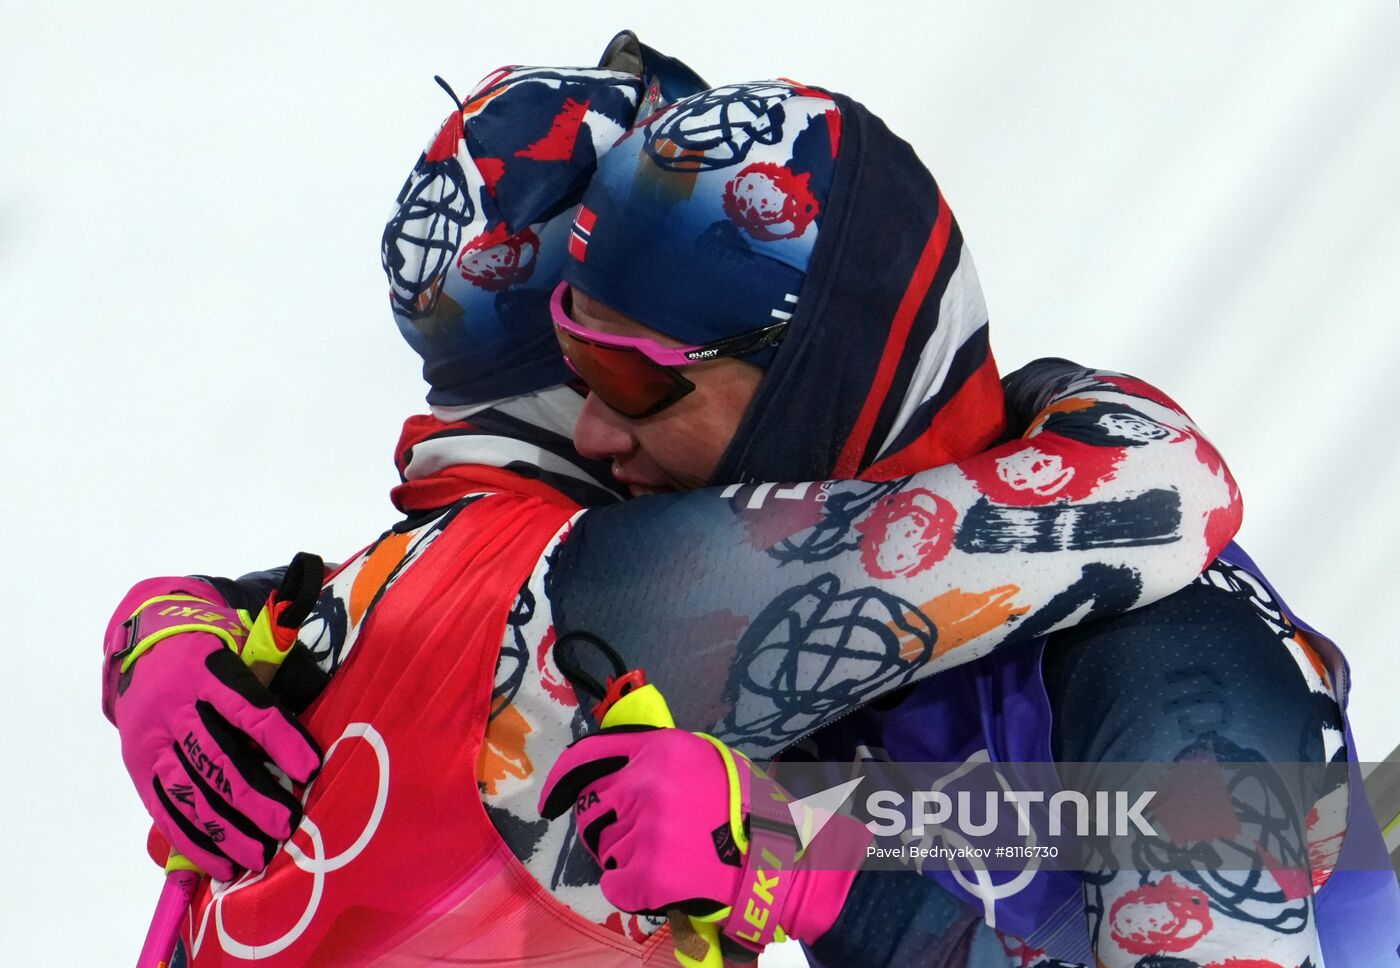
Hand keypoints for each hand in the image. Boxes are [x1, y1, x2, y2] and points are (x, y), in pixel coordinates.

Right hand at [104, 579, 321, 879]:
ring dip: (225, 828)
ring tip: (261, 853)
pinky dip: (193, 841)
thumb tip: (323, 576)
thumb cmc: (216, 643)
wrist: (144, 640)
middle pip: (216, 758)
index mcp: (207, 668)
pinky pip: (164, 810)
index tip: (311, 768)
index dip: (280, 739)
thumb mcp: (247, 629)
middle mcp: (172, 706)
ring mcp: (150, 740)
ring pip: (187, 792)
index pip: (247, 708)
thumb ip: (283, 621)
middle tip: (289, 823)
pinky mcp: (139, 766)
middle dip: (253, 796)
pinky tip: (223, 865)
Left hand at [539, 726, 868, 950]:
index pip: (589, 756)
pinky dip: (633, 891)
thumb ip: (663, 761)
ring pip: (606, 849)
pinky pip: (615, 886)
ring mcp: (646, 829)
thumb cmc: (751, 813)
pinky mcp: (648, 873)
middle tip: (647, 842)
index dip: (562, 780)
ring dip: (628, 859)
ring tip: (670, 861)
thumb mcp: (707, 764)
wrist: (782, 864)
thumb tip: (617, 770)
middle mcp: (647, 783)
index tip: (551, 801)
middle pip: (595, 810)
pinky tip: (665, 886)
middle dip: (611, 829)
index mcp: (662, 750)